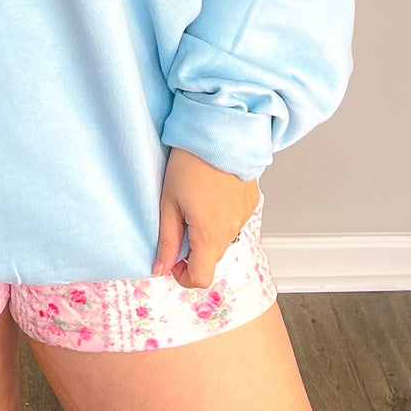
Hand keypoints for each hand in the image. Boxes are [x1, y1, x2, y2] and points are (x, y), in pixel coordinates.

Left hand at [151, 146, 260, 287]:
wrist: (219, 132)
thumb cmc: (190, 163)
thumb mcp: (169, 202)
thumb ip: (166, 240)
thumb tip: (159, 268)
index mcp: (209, 235)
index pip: (201, 278)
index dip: (183, 274)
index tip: (172, 256)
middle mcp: (231, 231)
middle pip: (211, 257)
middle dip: (193, 249)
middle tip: (179, 220)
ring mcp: (244, 217)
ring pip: (223, 239)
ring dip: (208, 231)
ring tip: (196, 201)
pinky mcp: (251, 203)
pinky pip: (234, 221)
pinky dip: (222, 216)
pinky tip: (212, 193)